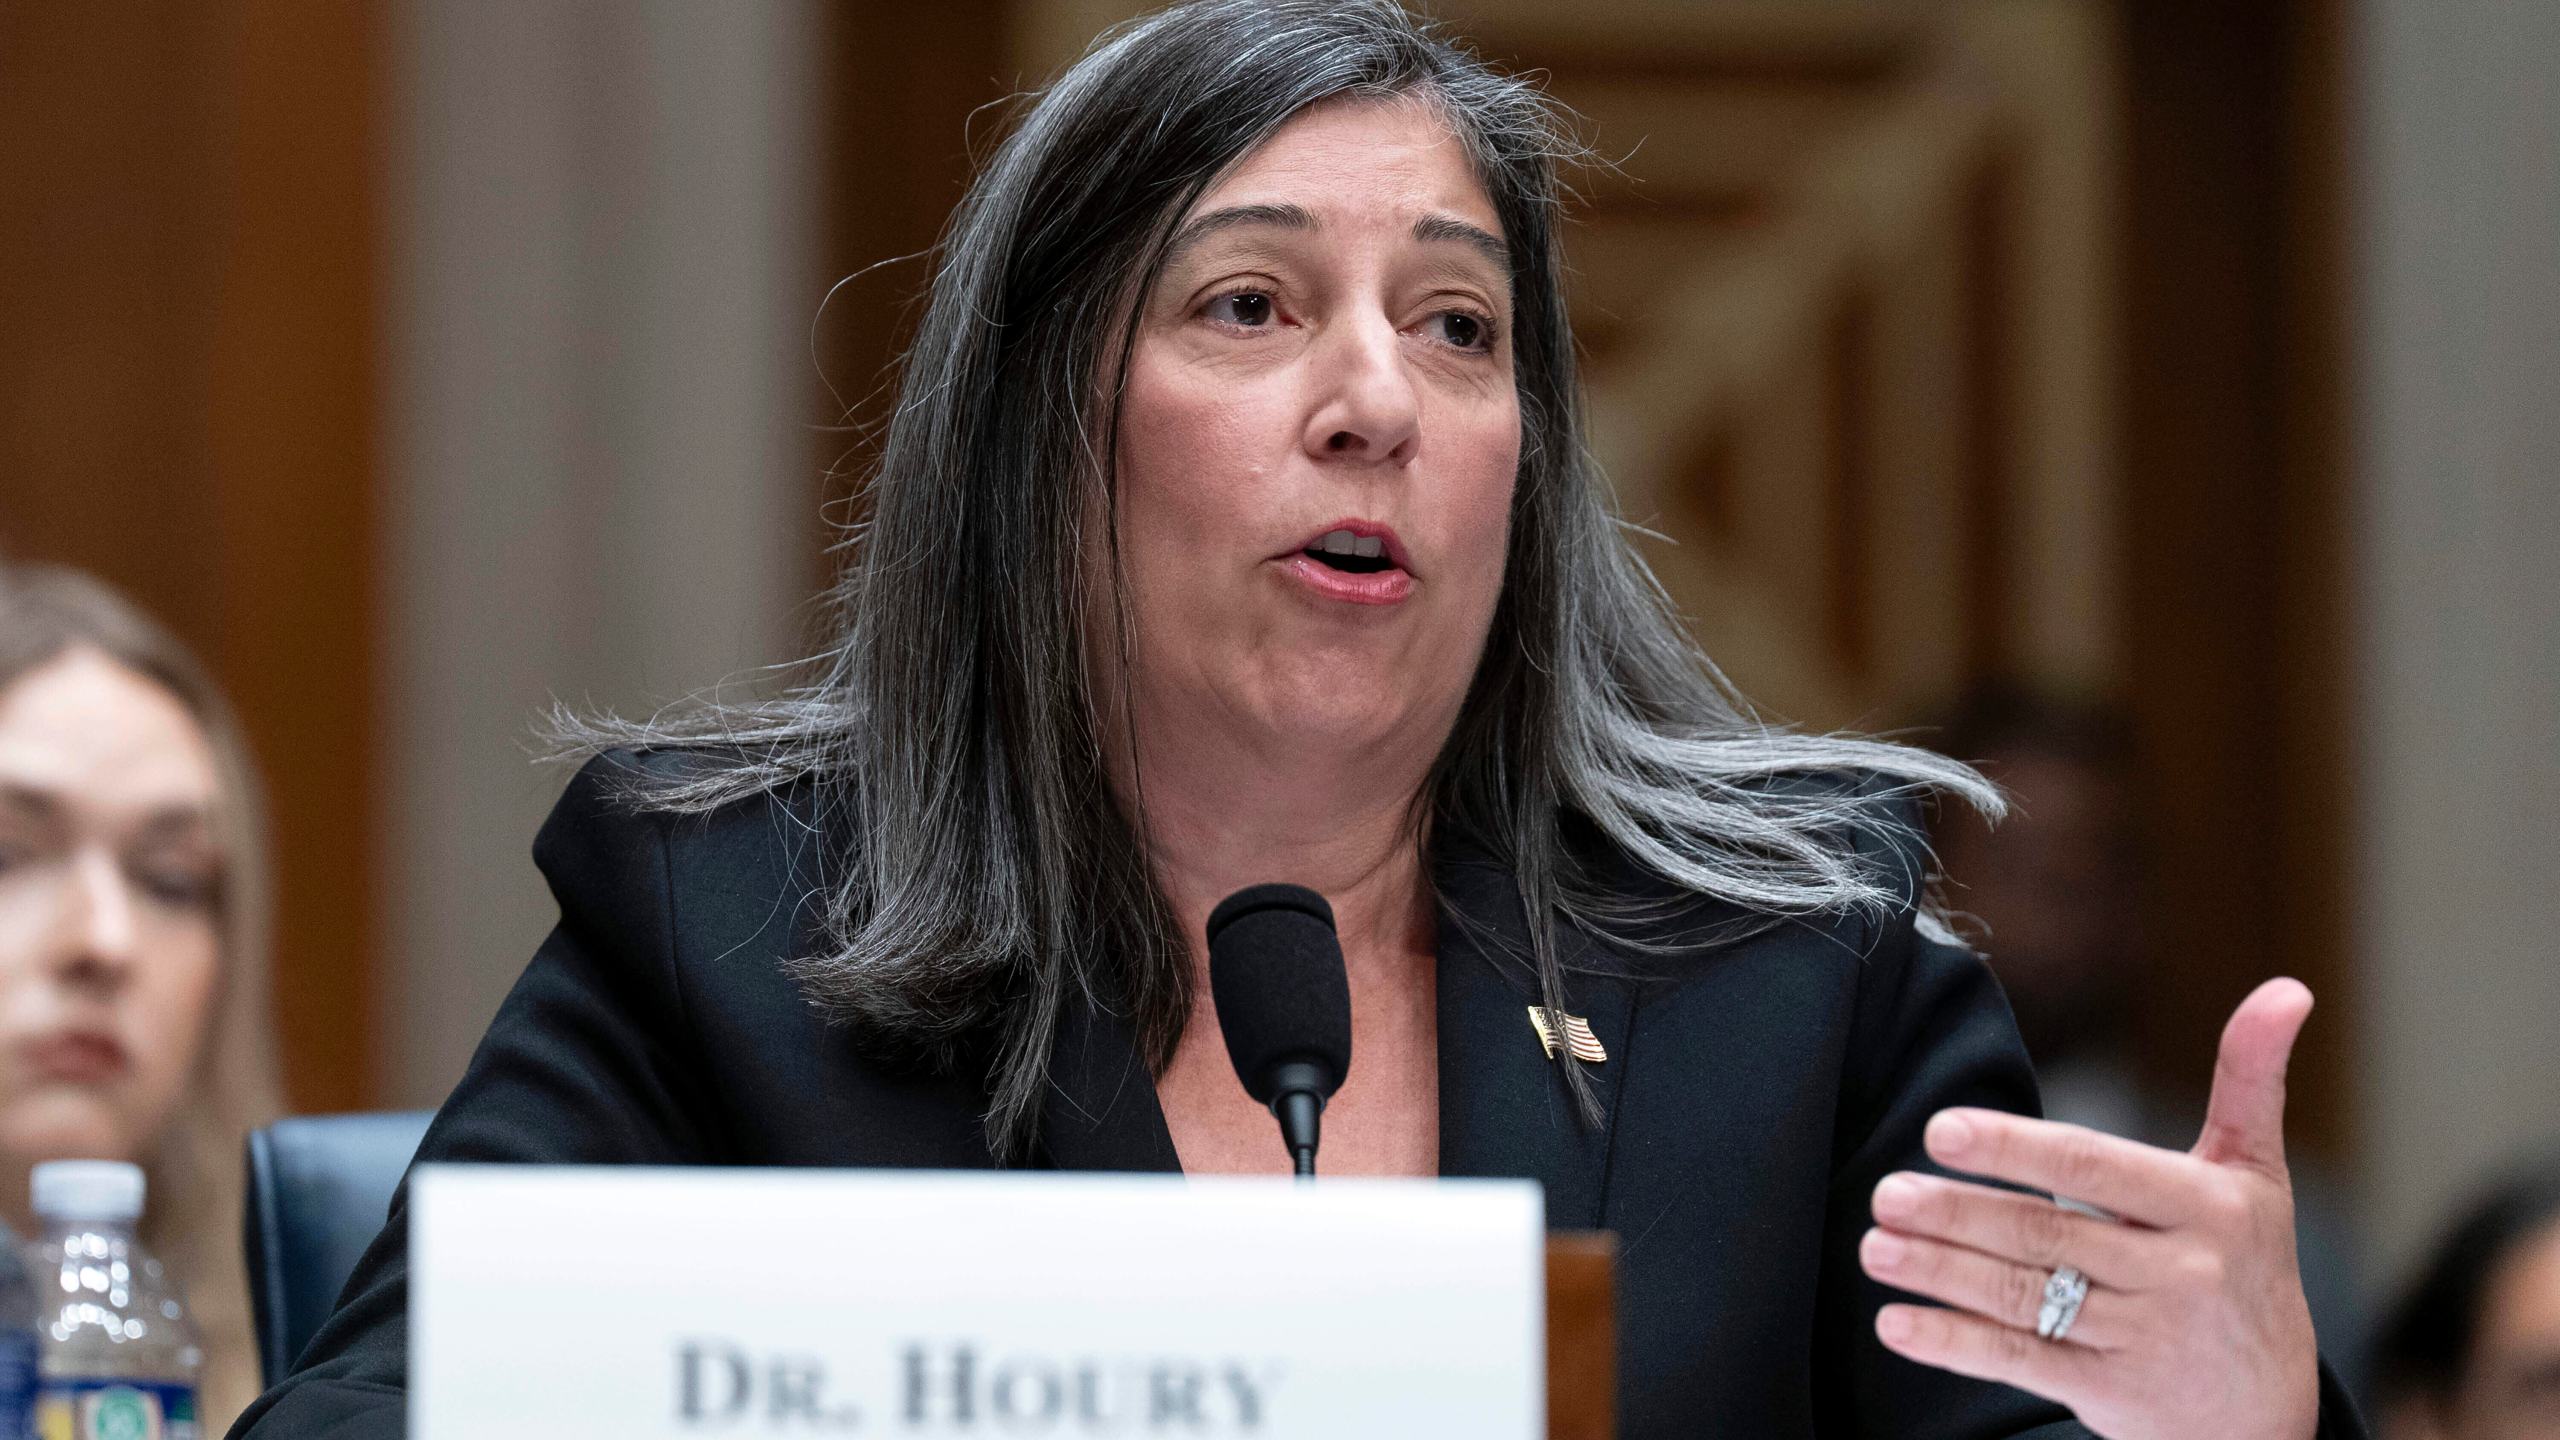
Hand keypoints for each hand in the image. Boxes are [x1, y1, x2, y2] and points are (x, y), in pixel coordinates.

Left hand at [1857, 978, 2323, 1439]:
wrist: (2269, 1406)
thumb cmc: (2246, 1262)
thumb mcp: (2255, 1173)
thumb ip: (2250, 1078)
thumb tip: (2288, 988)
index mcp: (2208, 1206)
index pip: (2094, 1166)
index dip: (2014, 1148)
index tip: (1940, 1130)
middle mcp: (2181, 1273)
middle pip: (2046, 1234)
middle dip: (1956, 1213)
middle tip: (1885, 1194)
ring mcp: (2144, 1338)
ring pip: (2025, 1298)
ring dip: (1940, 1272)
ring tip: (1874, 1247)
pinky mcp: (2111, 1393)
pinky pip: (2021, 1363)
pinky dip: (1953, 1345)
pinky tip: (1895, 1325)